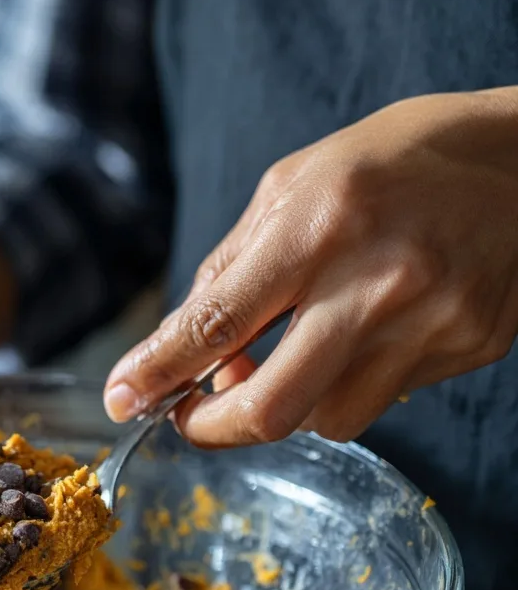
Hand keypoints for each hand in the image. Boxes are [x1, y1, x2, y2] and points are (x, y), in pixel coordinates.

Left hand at [103, 87, 517, 445]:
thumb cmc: (396, 161)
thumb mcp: (293, 186)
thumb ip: (230, 272)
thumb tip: (180, 348)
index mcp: (321, 226)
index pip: (216, 324)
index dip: (158, 373)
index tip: (122, 399)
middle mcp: (377, 282)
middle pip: (272, 408)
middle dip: (213, 428)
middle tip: (190, 417)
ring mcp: (431, 323)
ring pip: (324, 421)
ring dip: (285, 406)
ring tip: (288, 357)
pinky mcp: (468, 349)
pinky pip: (380, 402)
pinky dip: (343, 387)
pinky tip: (354, 343)